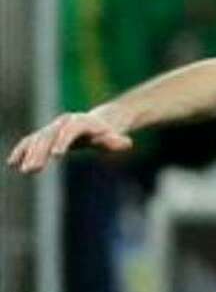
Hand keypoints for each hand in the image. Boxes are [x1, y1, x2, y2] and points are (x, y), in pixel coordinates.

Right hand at [8, 111, 132, 173]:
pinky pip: (31, 141)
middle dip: (40, 152)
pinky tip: (12, 163)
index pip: (71, 130)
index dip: (63, 141)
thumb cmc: (106, 132)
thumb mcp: (112, 137)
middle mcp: (64, 122)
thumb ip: (116, 141)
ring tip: (23, 169)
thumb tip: (127, 143)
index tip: (56, 155)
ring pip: (38, 139)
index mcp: (81, 122)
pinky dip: (22, 150)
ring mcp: (53, 127)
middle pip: (50, 135)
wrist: (99, 121)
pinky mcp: (46, 135)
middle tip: (32, 169)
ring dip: (29, 153)